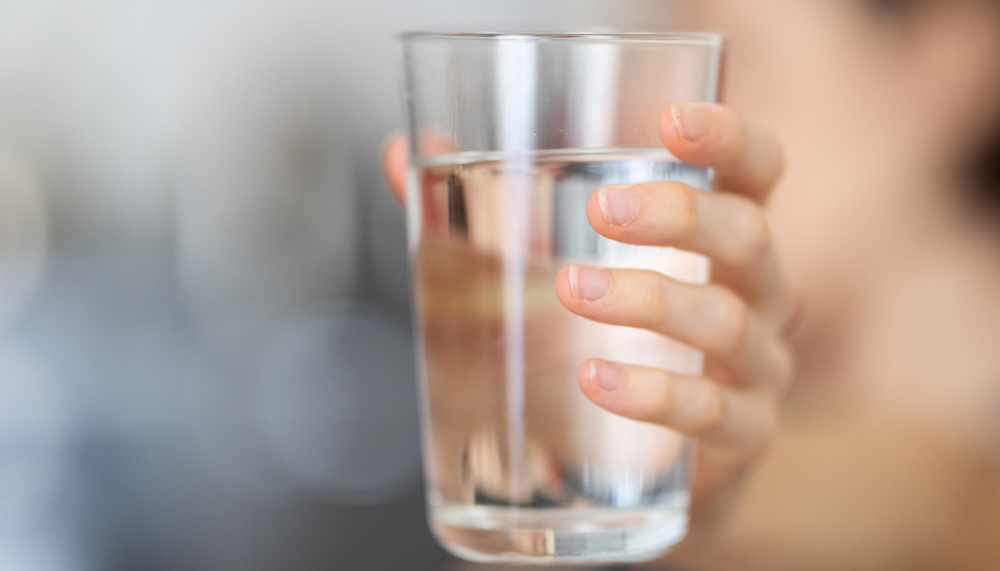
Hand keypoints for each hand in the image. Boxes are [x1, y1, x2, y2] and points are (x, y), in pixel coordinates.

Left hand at [381, 103, 794, 562]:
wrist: (649, 467)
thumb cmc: (611, 341)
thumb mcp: (559, 266)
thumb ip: (483, 209)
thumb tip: (405, 154)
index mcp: (720, 238)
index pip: (756, 171)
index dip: (729, 138)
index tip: (671, 120)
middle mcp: (756, 293)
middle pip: (748, 236)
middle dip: (678, 216)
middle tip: (602, 211)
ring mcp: (757, 366)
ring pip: (724, 321)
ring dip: (648, 300)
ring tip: (573, 290)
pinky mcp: (742, 435)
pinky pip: (711, 411)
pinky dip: (653, 392)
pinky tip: (596, 378)